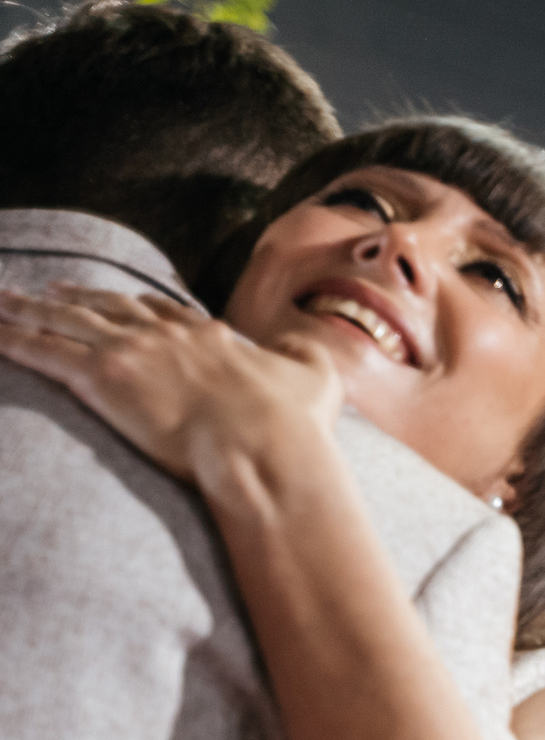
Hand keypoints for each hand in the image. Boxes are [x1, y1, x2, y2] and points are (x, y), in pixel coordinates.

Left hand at [0, 283, 339, 490]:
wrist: (265, 448)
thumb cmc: (295, 423)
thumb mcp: (316, 376)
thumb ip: (302, 351)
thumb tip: (295, 342)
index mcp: (209, 335)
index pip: (160, 311)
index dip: (133, 305)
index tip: (114, 300)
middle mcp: (164, 335)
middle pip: (105, 306)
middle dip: (73, 297)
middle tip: (44, 291)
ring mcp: (130, 352)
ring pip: (64, 321)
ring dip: (26, 309)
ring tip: (0, 301)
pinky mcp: (102, 377)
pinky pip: (42, 352)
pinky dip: (11, 339)